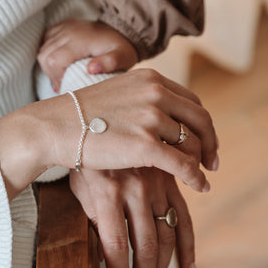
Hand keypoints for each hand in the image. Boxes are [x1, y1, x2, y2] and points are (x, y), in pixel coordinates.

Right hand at [0, 68, 217, 197]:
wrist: (55, 126)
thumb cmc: (78, 116)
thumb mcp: (116, 95)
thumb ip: (141, 99)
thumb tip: (159, 115)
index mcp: (150, 79)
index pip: (191, 101)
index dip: (203, 123)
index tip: (205, 141)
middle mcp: (156, 93)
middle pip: (200, 120)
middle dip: (210, 143)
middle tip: (212, 161)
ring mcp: (152, 118)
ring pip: (191, 144)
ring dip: (200, 163)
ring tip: (202, 177)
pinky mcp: (146, 144)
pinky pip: (183, 164)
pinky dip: (196, 177)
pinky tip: (200, 187)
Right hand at [38, 18, 137, 90]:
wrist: (123, 28)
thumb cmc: (122, 48)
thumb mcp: (122, 57)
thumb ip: (109, 63)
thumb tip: (91, 69)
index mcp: (80, 40)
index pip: (54, 61)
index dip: (56, 77)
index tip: (64, 86)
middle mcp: (69, 31)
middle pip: (45, 55)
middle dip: (50, 73)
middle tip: (62, 82)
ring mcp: (65, 27)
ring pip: (43, 48)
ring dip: (48, 64)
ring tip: (61, 74)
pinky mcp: (64, 25)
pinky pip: (46, 40)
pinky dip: (49, 52)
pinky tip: (59, 61)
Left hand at [70, 167, 195, 267]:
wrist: (98, 116)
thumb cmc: (82, 158)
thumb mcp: (79, 186)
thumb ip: (93, 219)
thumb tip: (103, 260)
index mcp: (106, 191)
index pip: (114, 246)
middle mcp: (134, 188)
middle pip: (144, 246)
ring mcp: (156, 184)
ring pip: (165, 238)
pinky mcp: (170, 181)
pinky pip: (184, 219)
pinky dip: (188, 249)